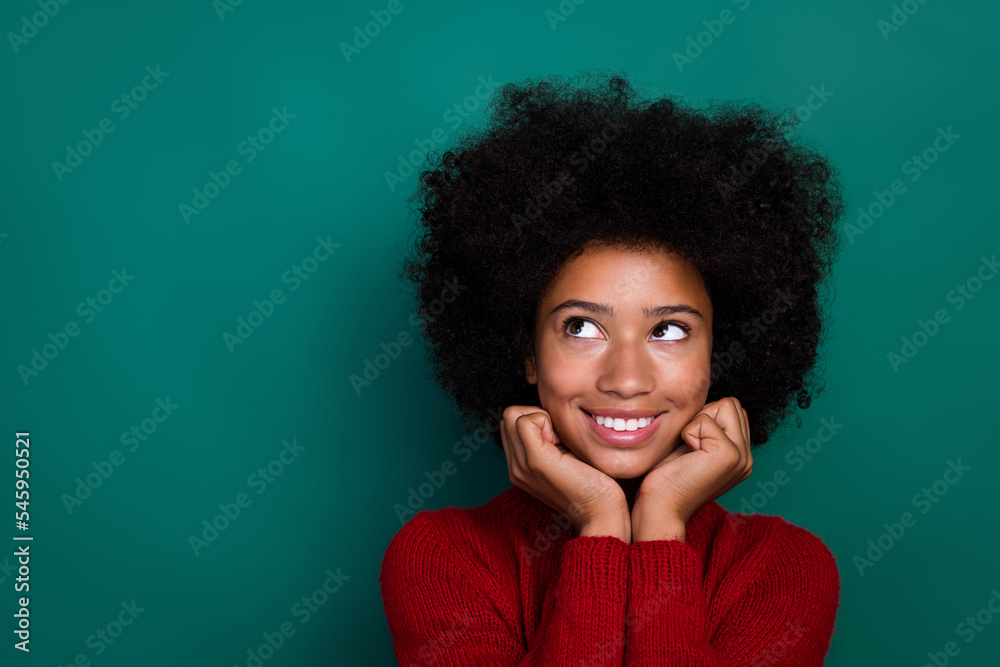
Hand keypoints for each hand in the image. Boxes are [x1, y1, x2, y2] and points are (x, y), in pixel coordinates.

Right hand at [500, 405, 629, 541]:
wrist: (601, 514)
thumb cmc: (594, 485)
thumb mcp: (566, 459)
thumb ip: (551, 442)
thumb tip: (552, 418)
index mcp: (520, 468)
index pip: (512, 424)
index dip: (536, 421)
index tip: (559, 440)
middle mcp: (515, 467)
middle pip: (509, 416)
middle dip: (535, 416)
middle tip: (559, 439)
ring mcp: (522, 465)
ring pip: (513, 415)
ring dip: (540, 418)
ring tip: (560, 442)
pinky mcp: (535, 460)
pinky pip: (524, 421)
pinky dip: (544, 420)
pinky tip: (561, 442)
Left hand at [630, 397, 751, 542]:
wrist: (659, 508)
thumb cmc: (666, 478)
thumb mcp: (692, 447)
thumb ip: (707, 428)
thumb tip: (704, 400)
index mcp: (741, 456)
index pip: (732, 410)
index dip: (705, 418)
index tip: (691, 445)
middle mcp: (747, 457)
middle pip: (732, 404)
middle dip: (704, 417)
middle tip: (690, 447)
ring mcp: (741, 457)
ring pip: (724, 405)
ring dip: (697, 423)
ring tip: (689, 451)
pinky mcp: (729, 455)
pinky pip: (706, 419)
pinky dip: (689, 432)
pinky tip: (686, 455)